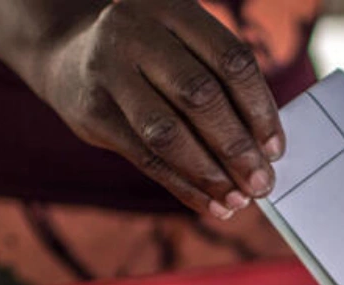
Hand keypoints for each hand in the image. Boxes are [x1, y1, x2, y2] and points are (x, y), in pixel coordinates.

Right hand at [29, 0, 283, 217]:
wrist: (66, 53)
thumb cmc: (148, 56)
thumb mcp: (182, 45)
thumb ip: (219, 82)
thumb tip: (265, 149)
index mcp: (172, 9)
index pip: (230, 60)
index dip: (259, 108)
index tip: (276, 149)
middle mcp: (136, 33)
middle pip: (200, 96)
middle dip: (237, 147)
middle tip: (262, 183)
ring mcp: (109, 71)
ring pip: (168, 132)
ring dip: (209, 174)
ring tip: (239, 200)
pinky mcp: (93, 113)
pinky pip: (146, 158)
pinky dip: (184, 187)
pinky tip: (211, 205)